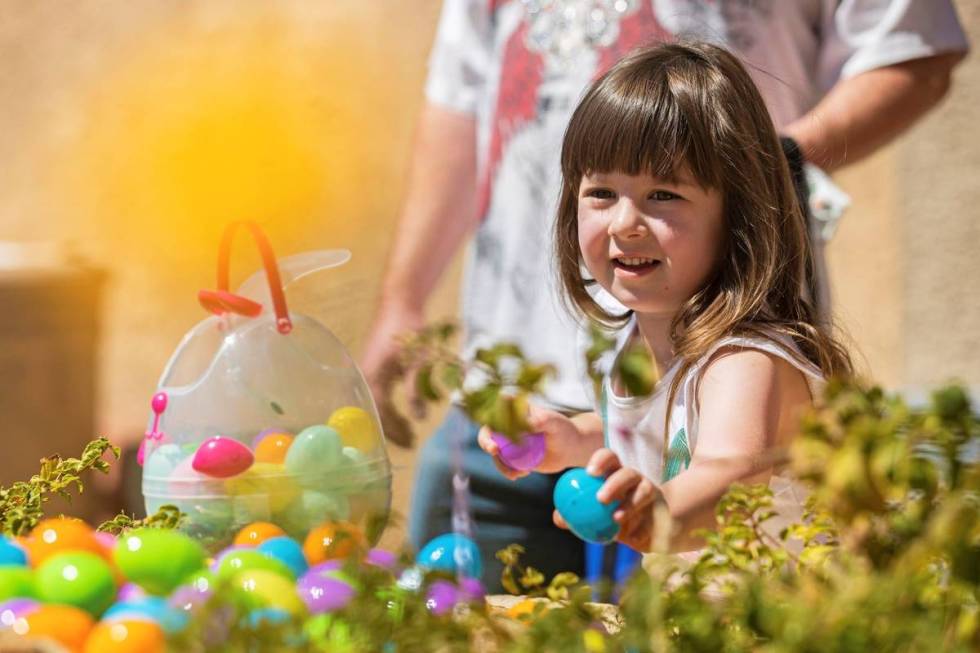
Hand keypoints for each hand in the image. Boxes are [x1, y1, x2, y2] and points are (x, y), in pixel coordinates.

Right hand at [360, 303, 424, 446]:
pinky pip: (380, 393)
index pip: (381, 416)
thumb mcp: (417, 363)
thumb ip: (416, 391)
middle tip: (412, 442)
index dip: (395, 432)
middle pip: (377, 413)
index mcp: (372, 380)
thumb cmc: (408, 330)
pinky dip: (391, 405)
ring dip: (392, 417)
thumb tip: (420, 418)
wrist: (400, 302)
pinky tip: (404, 410)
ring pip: (378, 403)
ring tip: (409, 429)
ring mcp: (368, 372)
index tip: (410, 443)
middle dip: (393, 429)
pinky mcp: (374, 366)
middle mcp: (365, 378)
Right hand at [477, 405, 586, 479]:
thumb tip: (525, 422)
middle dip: (486, 441)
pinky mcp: (513, 456)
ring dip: (500, 463)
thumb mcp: (554, 423)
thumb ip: (540, 420)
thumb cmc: (564, 430)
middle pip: (488, 432)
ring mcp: (509, 441)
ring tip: (517, 473)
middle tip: (493, 450)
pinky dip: (508, 471)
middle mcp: (508, 425)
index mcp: (515, 411)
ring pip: (495, 452)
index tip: (495, 429)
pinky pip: (504, 464)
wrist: (570, 449)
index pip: (496, 412)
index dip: (490, 420)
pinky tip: (522, 474)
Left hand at [552, 448, 660, 551]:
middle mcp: (635, 479)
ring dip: (630, 504)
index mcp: (616, 473)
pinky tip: (632, 538)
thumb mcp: (596, 515)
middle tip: (600, 499)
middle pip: (628, 473)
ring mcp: (651, 493)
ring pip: (644, 492)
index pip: (609, 458)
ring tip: (616, 518)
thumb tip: (558, 518)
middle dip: (615, 483)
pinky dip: (642, 527)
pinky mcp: (662, 511)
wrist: (650, 528)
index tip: (589, 473)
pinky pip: (653, 517)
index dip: (601, 461)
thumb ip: (577, 514)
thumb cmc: (615, 515)